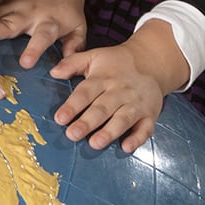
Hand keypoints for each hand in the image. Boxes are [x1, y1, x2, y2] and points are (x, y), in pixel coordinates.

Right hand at [0, 0, 89, 67]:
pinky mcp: (2, 0)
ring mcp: (13, 5)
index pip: (42, 37)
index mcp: (49, 22)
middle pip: (9, 23)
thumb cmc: (66, 11)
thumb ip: (75, 45)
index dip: (34, 50)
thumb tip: (67, 64)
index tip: (25, 64)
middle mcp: (28, 13)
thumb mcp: (79, 27)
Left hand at [48, 19, 189, 151]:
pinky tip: (126, 147)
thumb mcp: (94, 56)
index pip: (85, 92)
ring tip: (95, 143)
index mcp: (103, 78)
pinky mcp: (150, 114)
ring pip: (122, 119)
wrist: (151, 61)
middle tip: (72, 135)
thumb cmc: (116, 63)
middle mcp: (119, 91)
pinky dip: (137, 138)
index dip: (72, 106)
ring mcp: (136, 104)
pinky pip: (145, 128)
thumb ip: (72, 63)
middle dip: (87, 122)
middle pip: (102, 108)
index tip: (59, 118)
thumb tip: (53, 72)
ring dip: (109, 132)